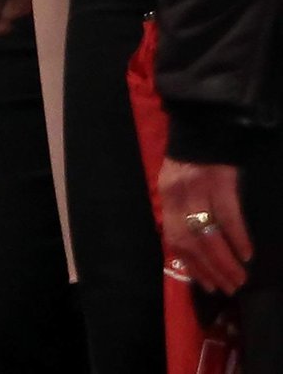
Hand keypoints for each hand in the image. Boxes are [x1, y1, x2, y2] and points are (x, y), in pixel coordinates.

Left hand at [162, 157, 255, 294]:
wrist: (203, 125)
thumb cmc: (192, 158)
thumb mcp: (176, 184)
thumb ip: (181, 211)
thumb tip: (193, 247)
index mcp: (167, 198)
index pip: (174, 240)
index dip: (191, 266)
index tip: (207, 285)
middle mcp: (178, 196)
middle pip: (191, 242)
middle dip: (210, 270)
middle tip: (229, 288)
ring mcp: (198, 189)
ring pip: (208, 234)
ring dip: (225, 261)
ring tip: (239, 278)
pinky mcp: (220, 182)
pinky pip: (228, 216)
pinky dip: (237, 238)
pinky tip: (246, 254)